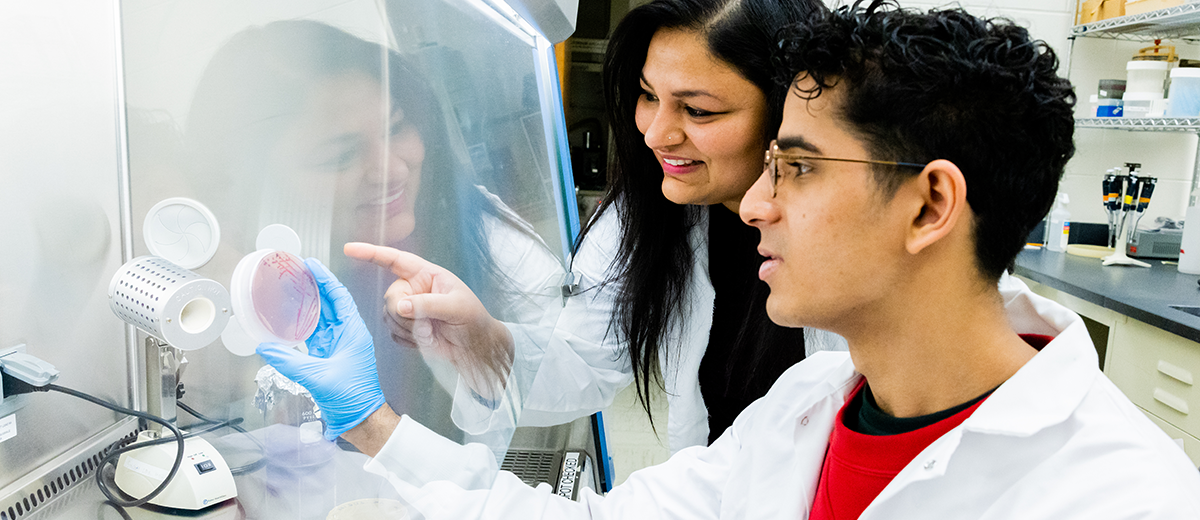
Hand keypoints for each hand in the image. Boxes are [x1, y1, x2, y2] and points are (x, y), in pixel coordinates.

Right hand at [256, 258, 387, 440]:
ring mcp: (338, 345)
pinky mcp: (329, 356)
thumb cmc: (353, 399)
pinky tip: (290, 317)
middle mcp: (346, 334)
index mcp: (353, 332)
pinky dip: (303, 323)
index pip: (339, 297)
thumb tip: (265, 347)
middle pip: (330, 302)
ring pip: (322, 317)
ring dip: (308, 302)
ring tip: (292, 287)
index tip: (312, 265)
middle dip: (315, 285)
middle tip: (298, 271)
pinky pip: (314, 334)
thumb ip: (289, 361)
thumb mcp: (318, 377)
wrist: (361, 420)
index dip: (326, 279)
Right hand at [343, 242, 513, 401]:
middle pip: (390, 298)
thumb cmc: (472, 318)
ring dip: (411, 329)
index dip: (371, 253)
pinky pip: (393, 333)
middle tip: (429, 324)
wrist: (474, 346)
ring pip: (390, 318)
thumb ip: (428, 304)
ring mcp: (407, 308)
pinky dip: (410, 340)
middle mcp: (412, 289)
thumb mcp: (456, 307)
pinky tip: (428, 339)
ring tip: (433, 331)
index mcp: (425, 274)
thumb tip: (401, 306)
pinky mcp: (404, 328)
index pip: (394, 259)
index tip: (350, 249)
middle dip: (406, 314)